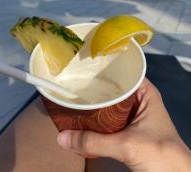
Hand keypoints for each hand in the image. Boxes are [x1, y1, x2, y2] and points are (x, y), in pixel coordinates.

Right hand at [57, 78, 190, 170]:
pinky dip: (98, 118)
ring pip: (111, 104)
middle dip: (95, 88)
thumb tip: (63, 137)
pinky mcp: (130, 127)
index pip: (122, 72)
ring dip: (96, 104)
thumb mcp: (125, 145)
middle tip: (74, 84)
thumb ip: (94, 141)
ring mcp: (135, 113)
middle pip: (113, 88)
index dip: (103, 70)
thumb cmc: (160, 154)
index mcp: (145, 92)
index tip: (84, 69)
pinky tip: (84, 117)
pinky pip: (110, 117)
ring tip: (75, 97)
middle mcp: (139, 99)